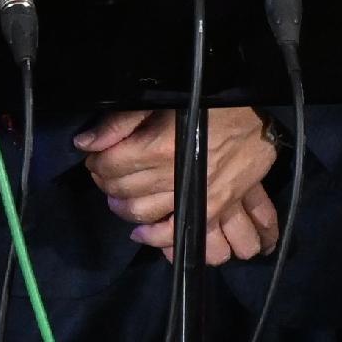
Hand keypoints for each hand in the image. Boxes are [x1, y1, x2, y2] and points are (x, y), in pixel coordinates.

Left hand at [75, 106, 281, 263]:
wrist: (257, 120)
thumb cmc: (209, 106)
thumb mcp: (161, 102)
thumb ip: (121, 123)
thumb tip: (84, 143)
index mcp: (159, 147)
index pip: (111, 164)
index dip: (96, 161)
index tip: (95, 157)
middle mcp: (174, 177)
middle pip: (124, 190)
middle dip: (107, 183)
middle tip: (106, 175)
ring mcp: (194, 198)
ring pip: (145, 215)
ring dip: (126, 209)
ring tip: (121, 199)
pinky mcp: (212, 211)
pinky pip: (177, 235)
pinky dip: (156, 239)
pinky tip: (142, 233)